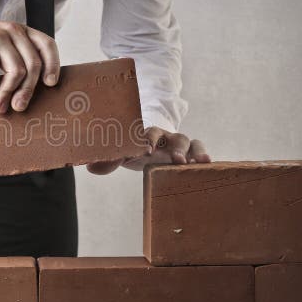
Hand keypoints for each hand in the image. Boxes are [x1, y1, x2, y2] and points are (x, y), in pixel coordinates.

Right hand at [0, 11, 59, 112]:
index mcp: (22, 31)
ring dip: (7, 93)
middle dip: (27, 90)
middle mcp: (13, 30)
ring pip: (15, 70)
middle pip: (32, 64)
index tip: (50, 85)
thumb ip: (16, 59)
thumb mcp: (1, 48)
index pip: (47, 45)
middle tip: (19, 107)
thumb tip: (31, 91)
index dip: (53, 65)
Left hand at [86, 127, 210, 174]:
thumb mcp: (123, 155)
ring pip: (191, 142)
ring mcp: (180, 144)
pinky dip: (204, 156)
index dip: (149, 140)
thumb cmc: (134, 152)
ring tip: (199, 163)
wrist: (150, 148)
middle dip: (176, 148)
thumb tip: (90, 168)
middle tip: (176, 160)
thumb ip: (109, 161)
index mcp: (148, 135)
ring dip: (195, 152)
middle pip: (175, 137)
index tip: (147, 151)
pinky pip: (200, 150)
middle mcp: (166, 137)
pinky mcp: (190, 153)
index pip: (149, 133)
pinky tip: (210, 165)